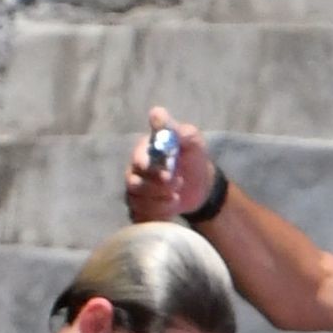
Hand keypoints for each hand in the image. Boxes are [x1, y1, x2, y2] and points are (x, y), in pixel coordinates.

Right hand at [125, 106, 213, 221]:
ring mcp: (136, 192)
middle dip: (156, 188)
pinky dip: (156, 216)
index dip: (149, 167)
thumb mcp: (191, 139)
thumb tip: (156, 114)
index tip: (167, 173)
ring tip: (177, 198)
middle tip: (178, 184)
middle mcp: (135, 171)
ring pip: (136, 202)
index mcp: (145, 151)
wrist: (199, 185)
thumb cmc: (192, 157)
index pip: (138, 159)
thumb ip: (175, 129)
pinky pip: (139, 218)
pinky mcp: (141, 210)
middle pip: (134, 184)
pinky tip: (170, 211)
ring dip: (158, 203)